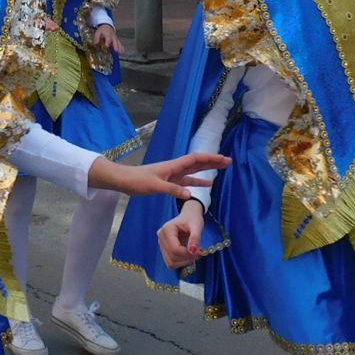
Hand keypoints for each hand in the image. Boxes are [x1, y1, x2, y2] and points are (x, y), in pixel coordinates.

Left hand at [90, 152, 229, 199]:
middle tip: (229, 161)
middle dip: (213, 161)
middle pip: (198, 162)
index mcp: (173, 166)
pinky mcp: (170, 181)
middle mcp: (175, 168)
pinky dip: (199, 181)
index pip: (195, 159)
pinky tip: (207, 184)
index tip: (223, 158)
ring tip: (222, 169)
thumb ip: (172, 190)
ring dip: (208, 169)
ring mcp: (174, 174)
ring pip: (195, 170)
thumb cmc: (138, 181)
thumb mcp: (155, 186)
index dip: (210, 158)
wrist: (125, 181)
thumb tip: (190, 195)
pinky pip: (188, 180)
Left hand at [91, 23, 122, 56]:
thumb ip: (96, 38)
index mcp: (107, 34)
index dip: (108, 41)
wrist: (107, 27)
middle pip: (115, 41)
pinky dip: (122, 48)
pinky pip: (120, 44)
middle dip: (115, 46)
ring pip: (118, 43)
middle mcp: (113, 36)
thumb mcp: (97, 33)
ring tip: (120, 53)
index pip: (108, 38)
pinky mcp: (117, 40)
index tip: (107, 46)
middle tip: (116, 51)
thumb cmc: (102, 31)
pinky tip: (123, 52)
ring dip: (119, 48)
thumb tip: (96, 44)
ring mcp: (116, 38)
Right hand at [158, 204, 206, 268]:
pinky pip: (171, 262)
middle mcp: (161, 237)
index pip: (174, 249)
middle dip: (187, 258)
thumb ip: (195, 238)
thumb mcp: (197, 226)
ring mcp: (161, 244)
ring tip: (194, 253)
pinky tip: (189, 255)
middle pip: (172, 257)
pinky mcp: (165, 250)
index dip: (188, 254)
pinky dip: (182, 262)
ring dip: (185, 261)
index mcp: (167, 229)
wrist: (189, 216)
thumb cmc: (192, 219)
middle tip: (199, 253)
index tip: (200, 252)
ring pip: (171, 262)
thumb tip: (192, 251)